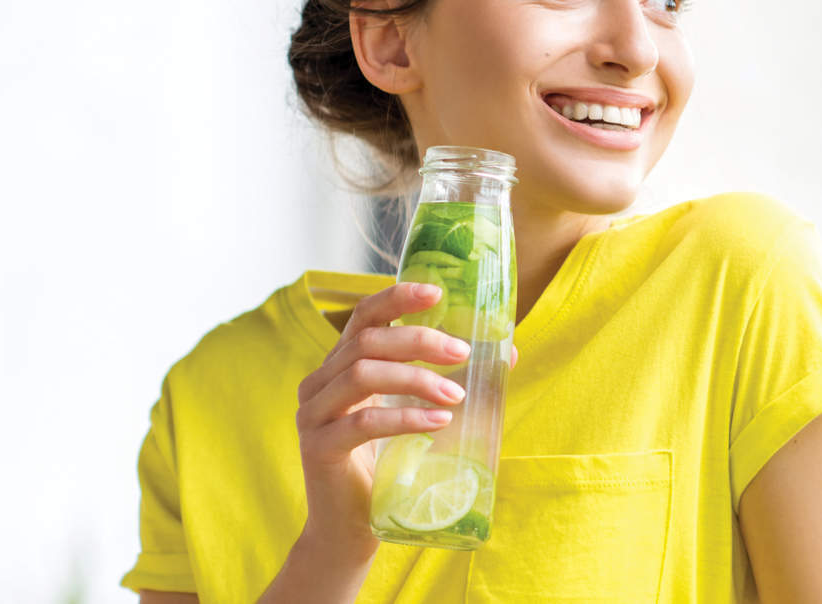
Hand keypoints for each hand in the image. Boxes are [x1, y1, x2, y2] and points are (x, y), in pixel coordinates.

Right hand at [292, 283, 470, 562]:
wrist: (351, 529)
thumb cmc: (388, 467)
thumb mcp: (419, 413)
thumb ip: (450, 379)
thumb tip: (508, 351)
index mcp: (339, 367)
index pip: (363, 317)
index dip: (396, 298)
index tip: (436, 292)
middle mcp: (319, 383)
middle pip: (366, 342)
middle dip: (420, 341)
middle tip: (463, 351)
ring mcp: (313, 415)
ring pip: (362, 374)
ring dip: (417, 379)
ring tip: (458, 394)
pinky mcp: (317, 448)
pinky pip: (362, 422)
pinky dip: (405, 417)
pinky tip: (438, 421)